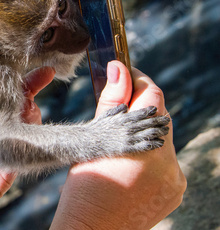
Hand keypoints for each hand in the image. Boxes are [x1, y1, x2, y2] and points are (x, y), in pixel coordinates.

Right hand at [50, 61, 186, 229]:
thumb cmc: (84, 189)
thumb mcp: (93, 141)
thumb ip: (111, 103)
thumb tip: (117, 68)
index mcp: (144, 148)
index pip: (153, 97)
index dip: (137, 81)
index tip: (123, 75)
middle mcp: (168, 164)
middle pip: (159, 118)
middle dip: (139, 109)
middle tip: (116, 108)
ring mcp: (174, 180)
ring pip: (161, 139)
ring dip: (143, 131)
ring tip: (119, 140)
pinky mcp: (174, 191)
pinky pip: (165, 160)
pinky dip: (148, 152)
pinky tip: (128, 160)